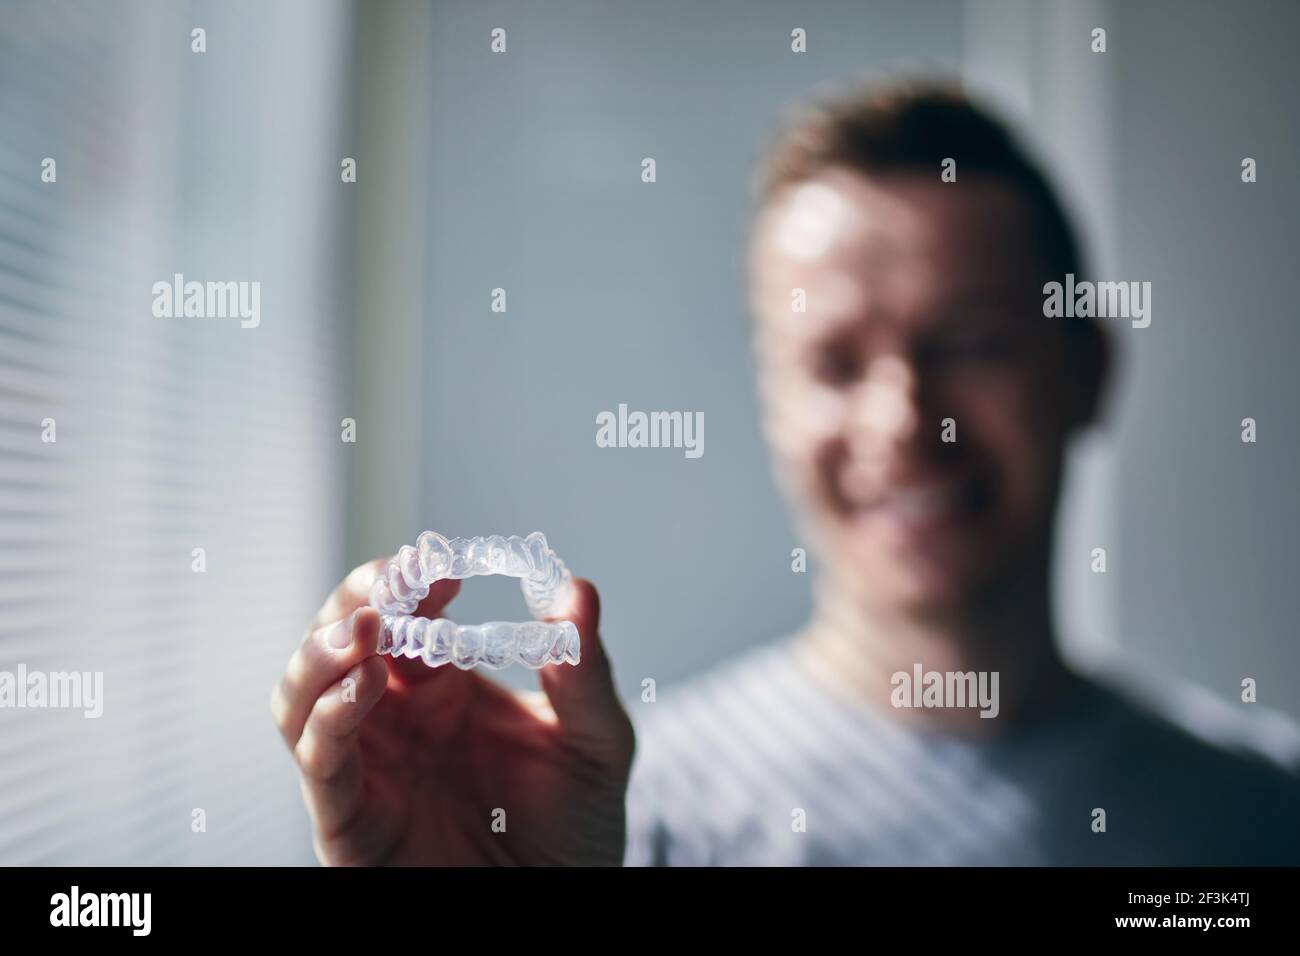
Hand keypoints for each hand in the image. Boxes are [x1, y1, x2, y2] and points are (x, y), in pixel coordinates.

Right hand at [270, 558, 634, 864]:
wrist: (560, 904)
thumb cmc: (574, 826)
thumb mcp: (596, 739)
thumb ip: (584, 670)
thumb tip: (577, 589)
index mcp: (443, 687)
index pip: (404, 614)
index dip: (411, 580)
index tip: (443, 562)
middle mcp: (392, 718)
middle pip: (337, 639)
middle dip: (356, 600)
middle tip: (394, 582)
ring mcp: (366, 765)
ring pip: (301, 694)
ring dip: (321, 652)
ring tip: (367, 628)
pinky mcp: (349, 819)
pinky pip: (317, 761)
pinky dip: (331, 717)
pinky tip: (369, 684)